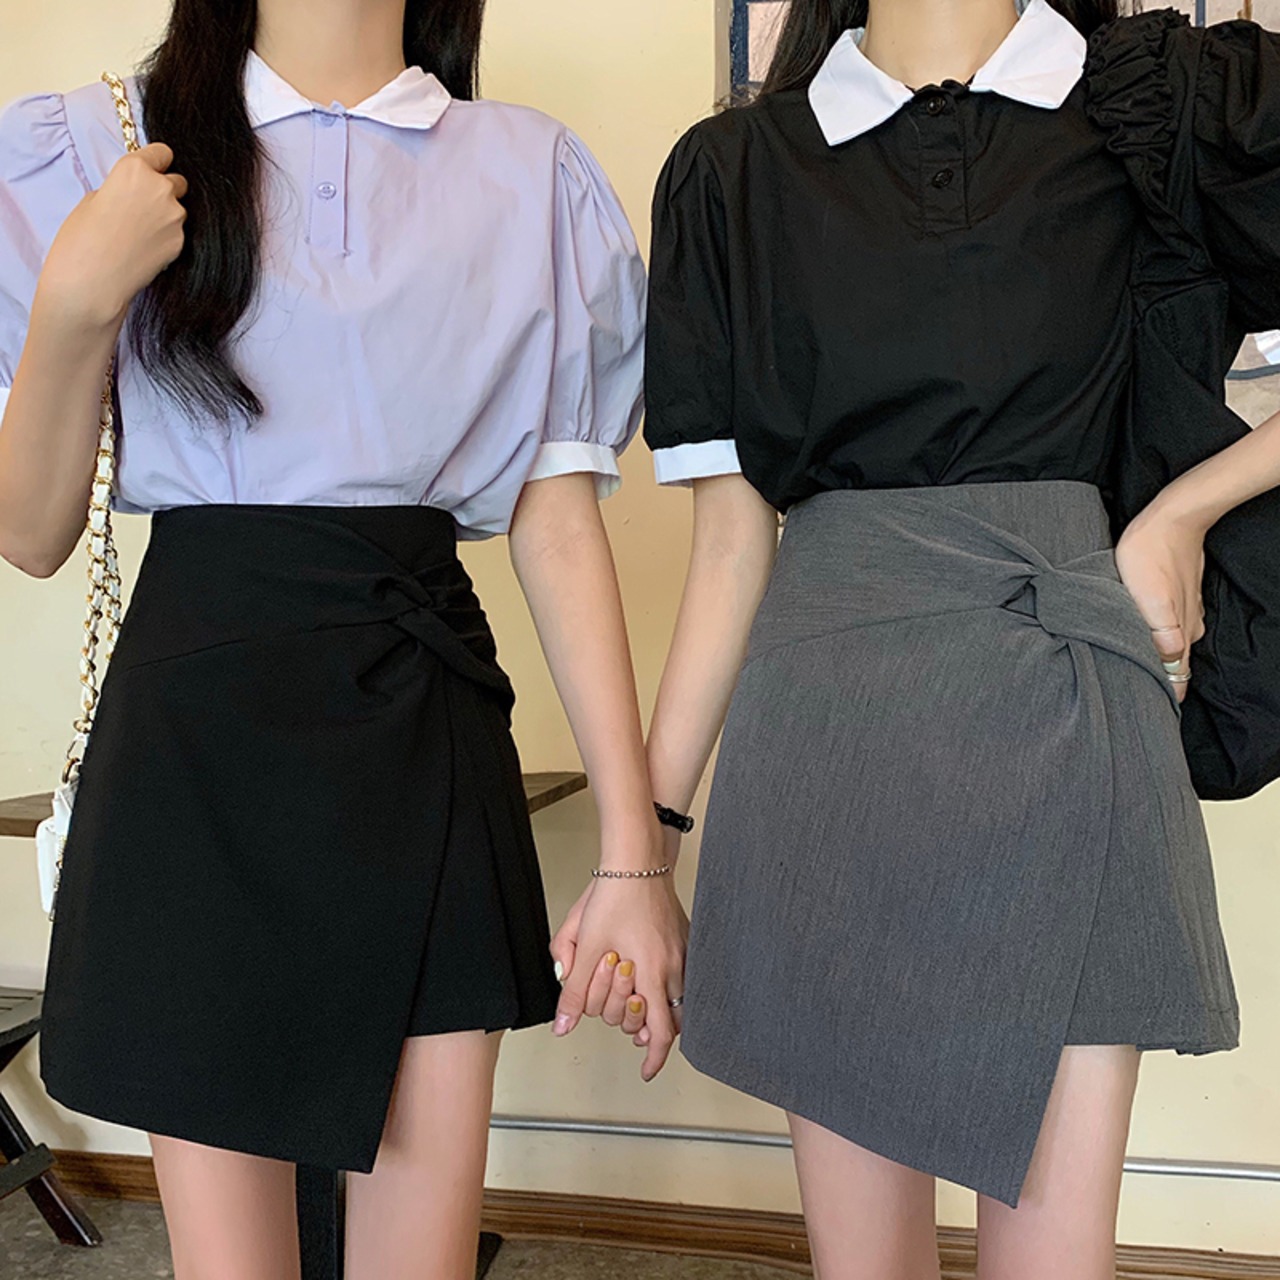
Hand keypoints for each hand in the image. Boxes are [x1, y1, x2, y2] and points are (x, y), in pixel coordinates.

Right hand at [40, 144, 187, 327]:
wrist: (93, 280)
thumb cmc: (82, 238)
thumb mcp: (94, 199)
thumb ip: (122, 189)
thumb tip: (135, 193)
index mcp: (134, 170)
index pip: (161, 153)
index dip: (156, 162)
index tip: (153, 169)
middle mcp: (161, 189)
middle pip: (176, 181)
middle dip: (164, 190)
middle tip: (144, 206)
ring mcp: (175, 217)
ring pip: (178, 210)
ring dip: (165, 216)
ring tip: (139, 233)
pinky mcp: (181, 243)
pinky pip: (177, 233)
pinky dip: (166, 238)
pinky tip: (145, 249)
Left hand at [550, 871, 688, 1080]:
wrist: (636, 860)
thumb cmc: (614, 895)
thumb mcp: (585, 945)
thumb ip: (574, 990)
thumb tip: (564, 1024)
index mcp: (651, 972)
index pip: (661, 1032)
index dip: (654, 1057)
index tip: (647, 1070)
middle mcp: (674, 965)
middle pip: (672, 1020)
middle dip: (644, 1026)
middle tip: (621, 1017)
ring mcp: (684, 951)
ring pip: (680, 998)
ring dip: (658, 1008)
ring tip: (632, 999)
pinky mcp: (685, 939)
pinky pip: (684, 975)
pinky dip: (667, 986)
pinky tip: (647, 976)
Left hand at [1114, 506, 1206, 702]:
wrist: (1173, 517)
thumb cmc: (1152, 554)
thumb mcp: (1150, 598)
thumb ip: (1160, 633)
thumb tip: (1169, 664)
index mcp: (1179, 634)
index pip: (1175, 677)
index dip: (1163, 694)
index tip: (1147, 711)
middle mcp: (1187, 628)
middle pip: (1175, 664)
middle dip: (1161, 680)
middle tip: (1135, 694)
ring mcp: (1185, 612)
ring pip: (1173, 645)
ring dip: (1158, 659)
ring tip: (1136, 671)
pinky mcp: (1179, 596)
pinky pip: (1171, 627)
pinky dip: (1160, 639)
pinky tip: (1146, 638)